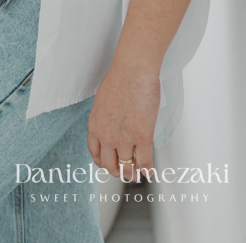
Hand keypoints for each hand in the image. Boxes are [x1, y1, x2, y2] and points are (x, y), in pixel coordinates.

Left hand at [86, 61, 160, 180]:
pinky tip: (150, 172)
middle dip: (117, 171)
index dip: (102, 162)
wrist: (133, 69)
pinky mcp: (143, 136)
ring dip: (132, 173)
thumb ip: (105, 115)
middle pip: (109, 164)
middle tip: (124, 172)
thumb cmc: (121, 77)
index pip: (95, 153)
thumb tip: (112, 120)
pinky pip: (145, 161)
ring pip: (127, 166)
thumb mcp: (103, 99)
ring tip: (136, 175)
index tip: (108, 164)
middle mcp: (107, 136)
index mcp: (95, 125)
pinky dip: (147, 170)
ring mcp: (125, 138)